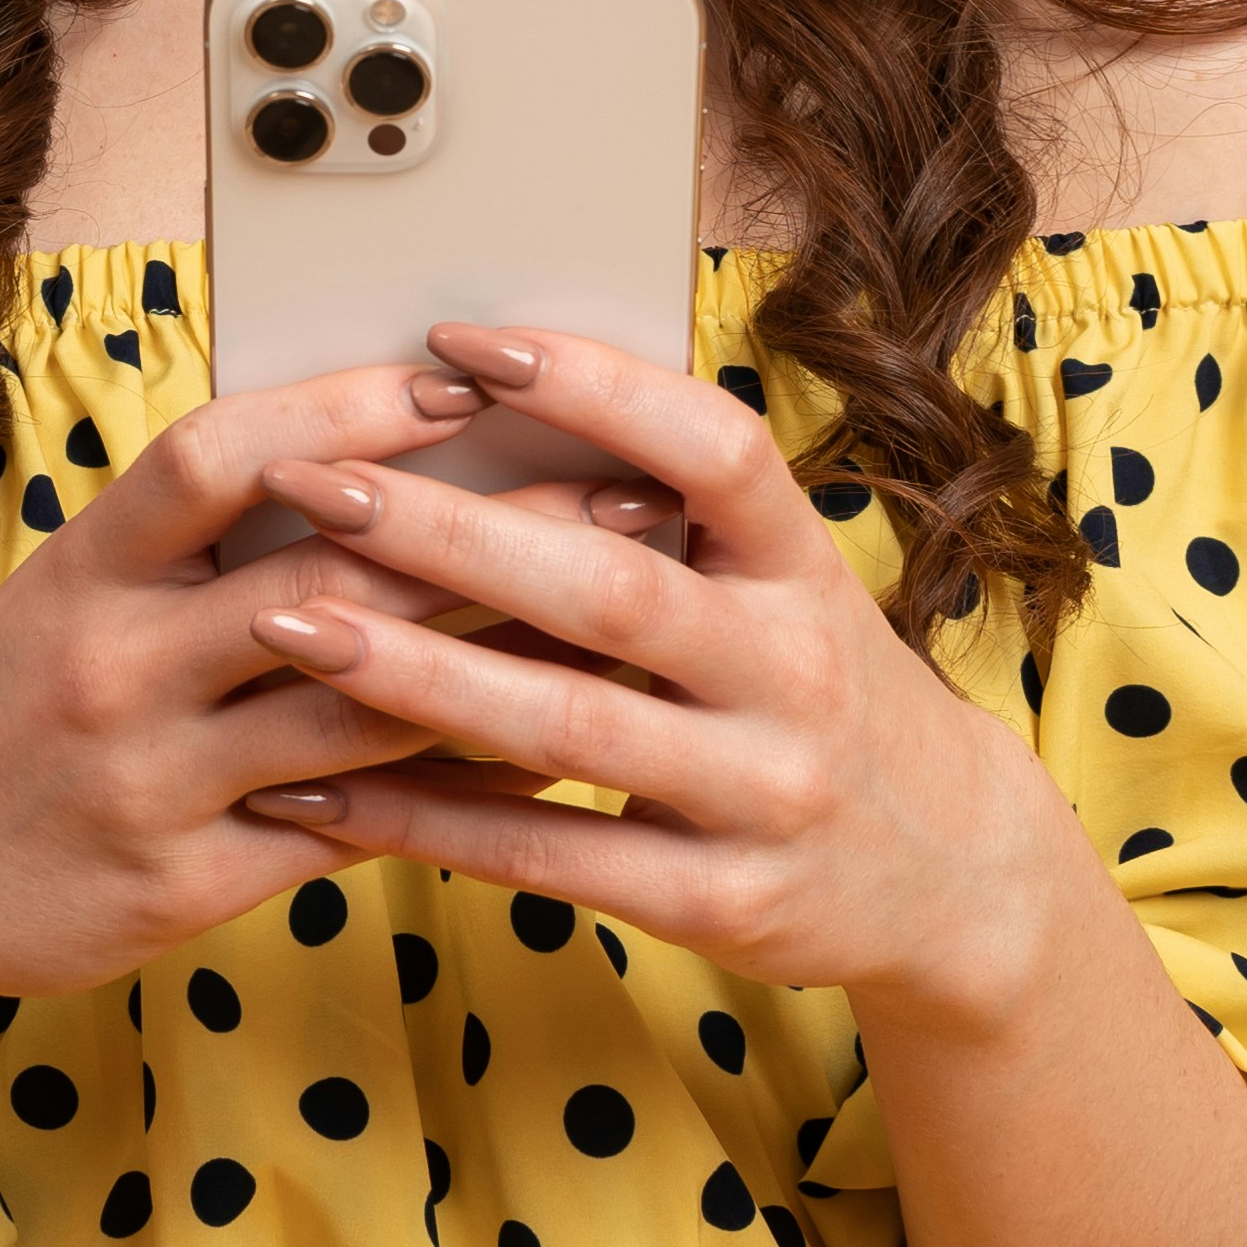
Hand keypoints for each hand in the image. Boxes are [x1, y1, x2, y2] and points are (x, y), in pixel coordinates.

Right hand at [0, 361, 613, 1018]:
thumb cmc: (11, 700)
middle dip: (495, 536)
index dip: (337, 412)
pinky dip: (456, 797)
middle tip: (628, 498)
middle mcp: (114, 669)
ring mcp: (150, 785)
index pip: (213, 458)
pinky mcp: (182, 888)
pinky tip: (550, 766)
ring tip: (628, 627)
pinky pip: (351, 833)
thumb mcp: (71, 594)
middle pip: (328, 583)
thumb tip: (380, 460)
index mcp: (84, 570)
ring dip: (506, 666)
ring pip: (361, 714)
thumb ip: (198, 542)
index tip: (459, 379)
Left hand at [236, 324, 1113, 1029]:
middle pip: (611, 590)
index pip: (715, 451)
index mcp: (808, 568)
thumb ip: (677, 520)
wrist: (960, 876)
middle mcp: (795, 672)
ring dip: (415, 673)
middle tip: (313, 484)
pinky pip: (551, 858)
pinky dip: (429, 821)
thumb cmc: (822, 695)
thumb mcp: (792, 588)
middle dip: (451, 533)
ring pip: (569, 726)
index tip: (461, 342)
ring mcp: (763, 795)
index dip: (594, 387)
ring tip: (285, 623)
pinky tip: (321, 793)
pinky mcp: (722, 904)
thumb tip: (496, 400)